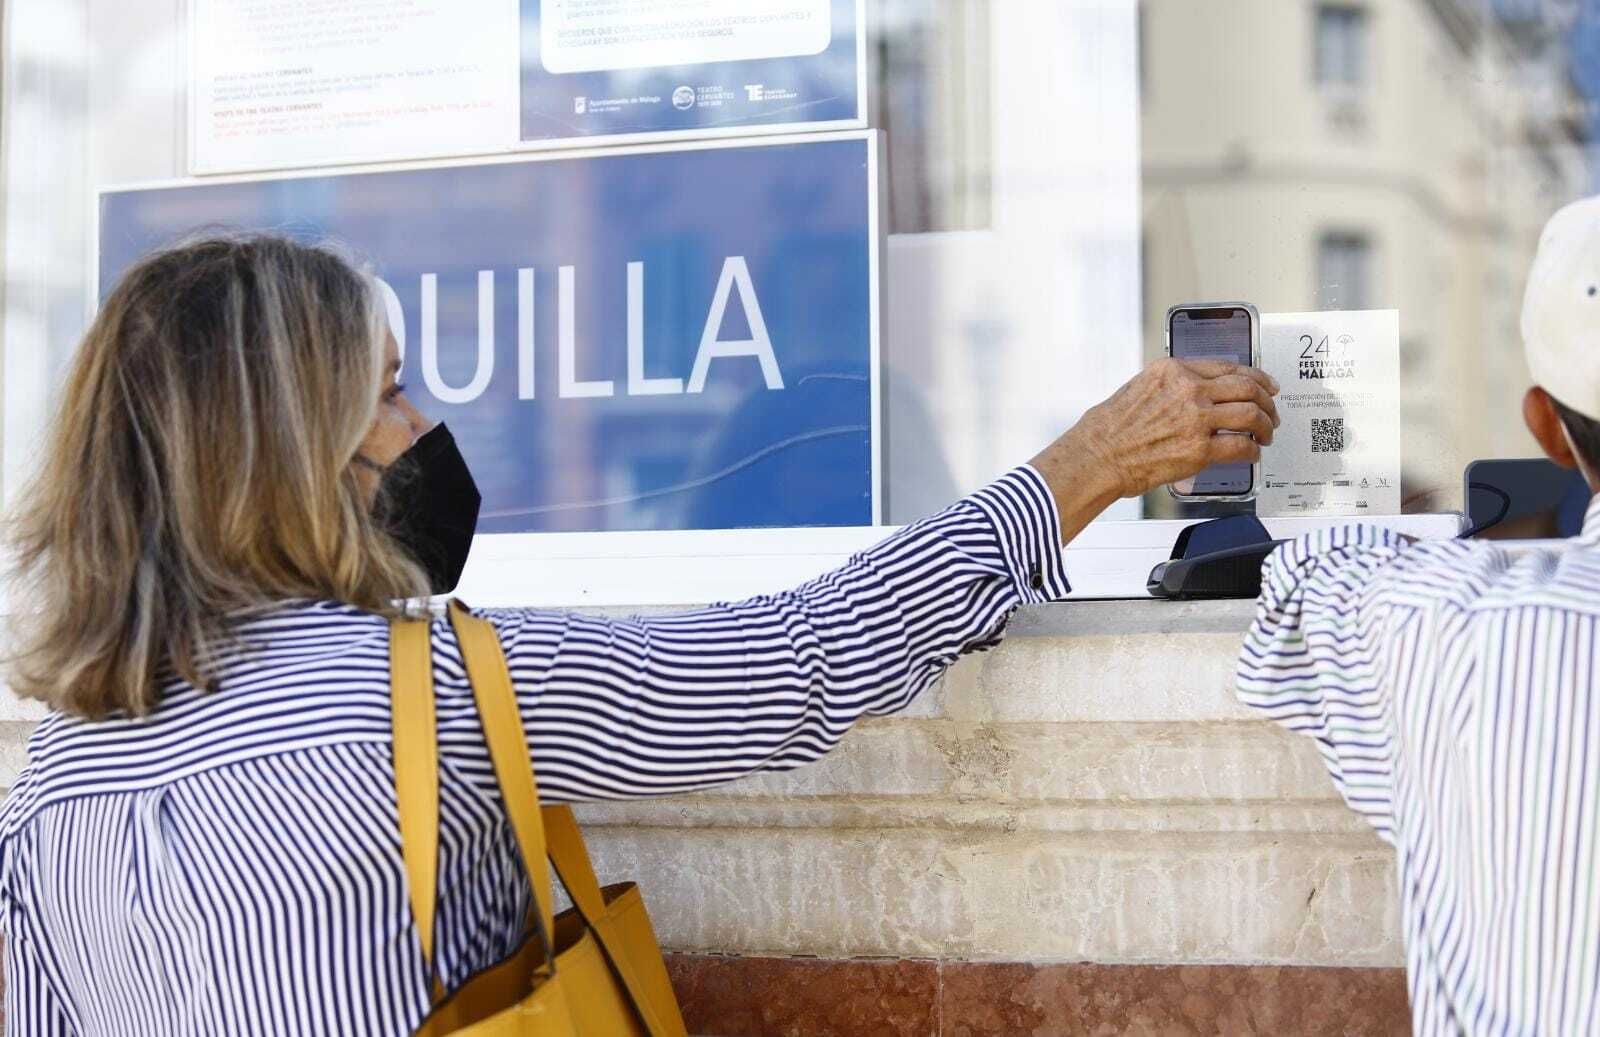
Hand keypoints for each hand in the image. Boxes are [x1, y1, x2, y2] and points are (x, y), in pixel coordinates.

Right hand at [1028, 358, 1280, 540]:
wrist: (1098, 456)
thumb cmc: (1109, 428)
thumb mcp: (1140, 387)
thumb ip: (1173, 386)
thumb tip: (1199, 395)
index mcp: (1173, 370)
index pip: (1227, 367)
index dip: (1254, 375)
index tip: (1264, 383)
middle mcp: (1188, 389)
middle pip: (1246, 387)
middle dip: (1267, 400)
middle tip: (1271, 410)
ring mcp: (1196, 419)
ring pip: (1251, 414)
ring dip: (1265, 425)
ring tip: (1266, 434)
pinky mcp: (1199, 449)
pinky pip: (1241, 446)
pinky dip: (1253, 450)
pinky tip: (1252, 453)